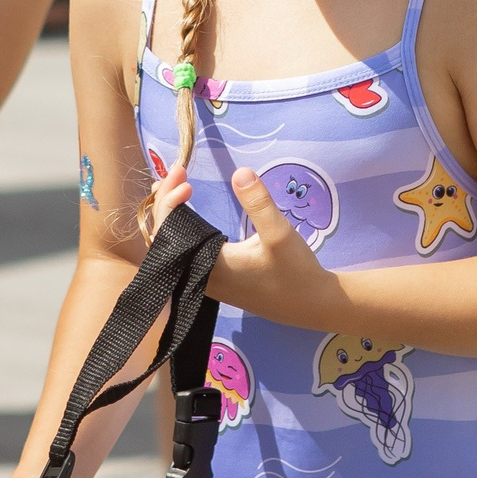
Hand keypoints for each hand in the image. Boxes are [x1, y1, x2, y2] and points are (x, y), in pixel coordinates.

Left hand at [152, 164, 338, 328]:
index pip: (169, 232)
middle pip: (164, 239)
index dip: (168, 201)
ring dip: (173, 217)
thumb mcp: (280, 233)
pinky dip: (183, 231)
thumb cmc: (296, 271)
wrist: (311, 305)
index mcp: (210, 266)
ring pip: (175, 248)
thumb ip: (259, 203)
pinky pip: (187, 255)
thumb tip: (240, 172)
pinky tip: (189, 214)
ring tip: (176, 187)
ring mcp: (208, 284)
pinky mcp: (217, 284)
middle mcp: (201, 278)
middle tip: (177, 172)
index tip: (184, 177)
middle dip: (165, 202)